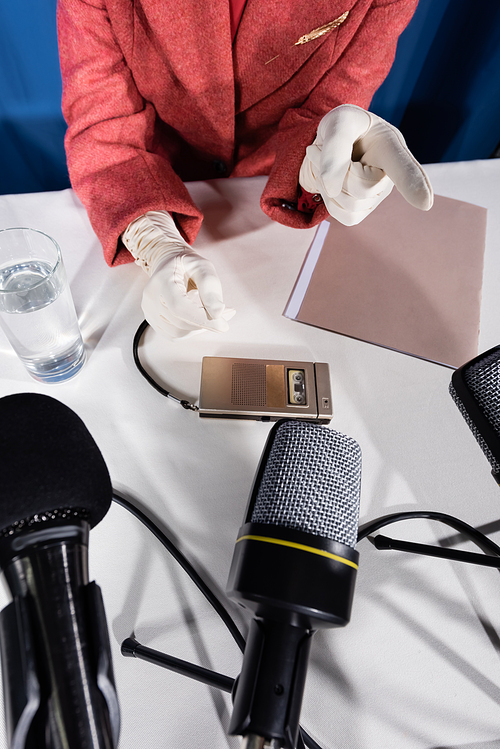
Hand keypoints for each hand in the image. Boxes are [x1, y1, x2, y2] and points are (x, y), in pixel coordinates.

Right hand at [122, 211, 234, 338]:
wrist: (169, 265)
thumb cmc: (188, 265)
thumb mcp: (203, 267)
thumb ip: (210, 287)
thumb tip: (217, 313)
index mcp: (161, 280)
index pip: (179, 307)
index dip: (202, 319)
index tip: (223, 325)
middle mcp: (150, 297)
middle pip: (180, 322)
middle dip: (206, 322)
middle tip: (227, 313)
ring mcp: (149, 311)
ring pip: (179, 332)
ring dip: (200, 327)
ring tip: (214, 312)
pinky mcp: (154, 321)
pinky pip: (176, 335)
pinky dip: (192, 330)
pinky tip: (200, 317)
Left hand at [299, 104, 432, 225]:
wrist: (334, 141)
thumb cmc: (344, 127)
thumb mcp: (338, 122)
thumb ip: (335, 149)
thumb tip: (333, 189)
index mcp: (392, 146)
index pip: (404, 167)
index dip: (415, 185)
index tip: (425, 203)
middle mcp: (391, 175)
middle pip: (359, 188)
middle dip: (334, 169)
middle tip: (325, 149)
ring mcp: (377, 196)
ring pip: (348, 204)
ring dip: (325, 182)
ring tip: (328, 162)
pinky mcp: (362, 210)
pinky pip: (342, 215)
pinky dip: (328, 198)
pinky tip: (331, 181)